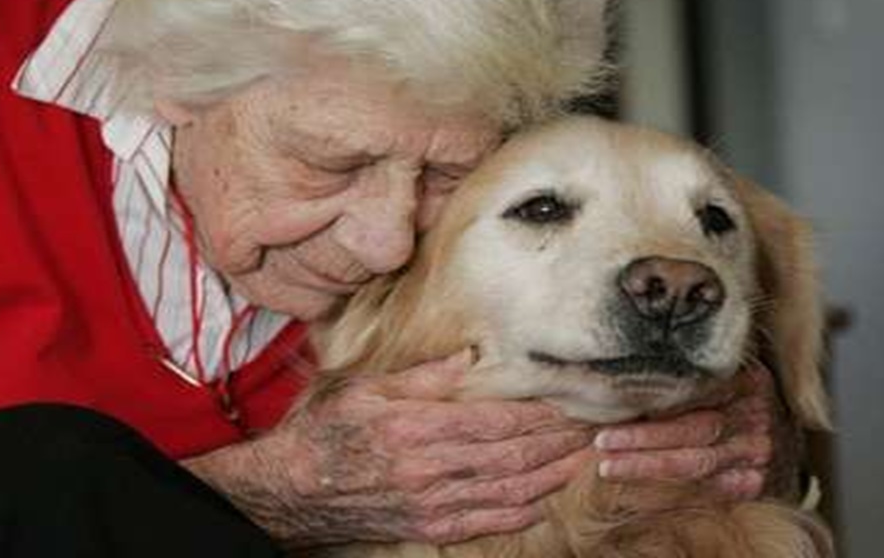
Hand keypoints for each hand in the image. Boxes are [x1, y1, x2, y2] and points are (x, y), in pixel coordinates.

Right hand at [184, 350, 594, 546]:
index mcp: (415, 426)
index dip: (539, 414)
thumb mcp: (364, 389)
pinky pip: (486, 522)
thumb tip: (470, 356)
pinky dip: (521, 511)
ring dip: (551, 476)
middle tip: (591, 427)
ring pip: (508, 491)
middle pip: (512, 456)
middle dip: (558, 442)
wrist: (292, 489)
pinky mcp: (428, 526)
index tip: (569, 402)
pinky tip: (543, 497)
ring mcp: (431, 502)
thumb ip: (421, 376)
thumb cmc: (326, 432)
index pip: (496, 421)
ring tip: (582, 458)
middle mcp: (428, 468)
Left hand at [592, 362, 802, 500]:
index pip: (695, 388)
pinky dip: (670, 491)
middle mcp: (756, 415)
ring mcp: (759, 452)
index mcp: (747, 380)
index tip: (613, 402)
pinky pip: (707, 490)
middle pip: (693, 426)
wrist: (786, 444)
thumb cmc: (739, 404)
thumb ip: (690, 376)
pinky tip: (638, 492)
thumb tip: (622, 370)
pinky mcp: (755, 484)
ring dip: (648, 466)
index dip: (653, 398)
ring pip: (696, 462)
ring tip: (608, 467)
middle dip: (643, 437)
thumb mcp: (727, 377)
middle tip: (601, 441)